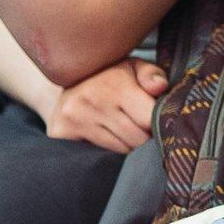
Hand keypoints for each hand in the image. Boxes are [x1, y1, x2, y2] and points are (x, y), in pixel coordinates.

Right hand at [43, 58, 170, 154]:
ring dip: (127, 145)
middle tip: (137, 125)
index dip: (158, 122)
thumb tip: (161, 87)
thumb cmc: (107, 76)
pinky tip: (104, 137)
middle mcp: (94, 101)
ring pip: (121, 151)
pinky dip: (107, 152)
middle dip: (143, 136)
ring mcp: (76, 118)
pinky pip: (99, 156)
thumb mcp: (132, 67)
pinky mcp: (62, 133)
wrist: (64, 83)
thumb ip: (151, 74)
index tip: (155, 118)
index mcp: (115, 83)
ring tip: (120, 130)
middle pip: (137, 139)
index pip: (149, 119)